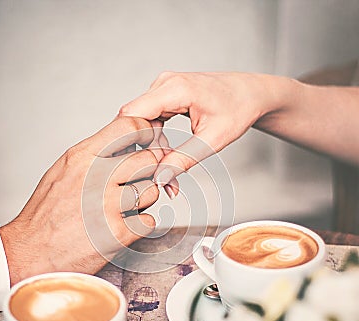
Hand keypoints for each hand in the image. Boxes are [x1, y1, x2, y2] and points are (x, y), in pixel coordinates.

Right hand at [0, 117, 159, 284]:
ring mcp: (108, 206)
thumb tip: (125, 137)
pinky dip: (140, 224)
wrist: (32, 253)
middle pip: (149, 160)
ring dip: (144, 200)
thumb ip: (95, 152)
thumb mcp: (64, 170)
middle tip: (136, 181)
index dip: (146, 133)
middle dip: (148, 171)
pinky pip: (149, 220)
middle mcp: (97, 177)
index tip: (148, 142)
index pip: (130, 127)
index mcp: (82, 157)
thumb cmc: (47, 213)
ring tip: (125, 207)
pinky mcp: (117, 233)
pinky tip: (124, 225)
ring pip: (151, 191)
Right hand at [119, 72, 283, 185]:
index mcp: (175, 89)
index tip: (134, 166)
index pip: (131, 115)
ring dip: (151, 146)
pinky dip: (157, 138)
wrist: (252, 94)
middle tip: (159, 173)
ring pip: (142, 122)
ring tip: (169, 164)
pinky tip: (169, 151)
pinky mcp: (167, 94)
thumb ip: (183, 160)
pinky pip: (151, 119)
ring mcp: (164, 87)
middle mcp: (164, 83)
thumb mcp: (212, 140)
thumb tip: (161, 178)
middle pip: (135, 121)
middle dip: (143, 149)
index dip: (126, 141)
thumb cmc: (239, 110)